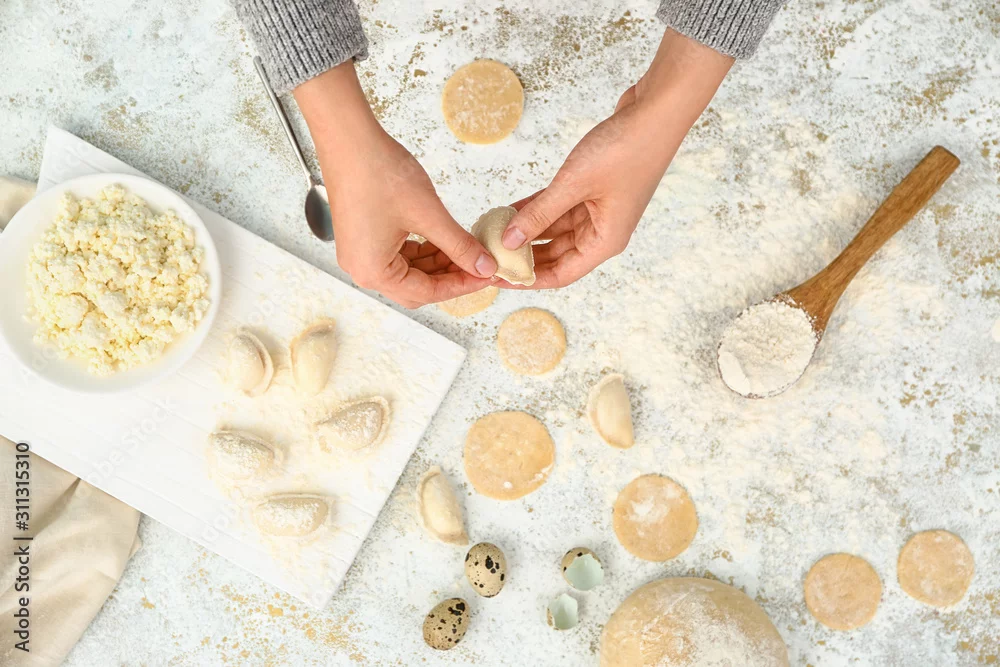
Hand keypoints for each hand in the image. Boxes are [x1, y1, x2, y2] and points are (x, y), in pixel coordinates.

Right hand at [294, 63, 495, 307]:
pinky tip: (444, 240)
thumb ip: (459, 245)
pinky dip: (423, 252)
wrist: (349, 140)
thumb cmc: (379, 173)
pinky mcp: (364, 239)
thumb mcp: (429, 214)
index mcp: (374, 272)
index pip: (427, 292)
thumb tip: (484, 267)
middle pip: (417, 288)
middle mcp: (362, 270)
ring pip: (409, 273)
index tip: (487, 275)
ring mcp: (360, 254)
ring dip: (438, 264)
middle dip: (450, 277)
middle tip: (480, 266)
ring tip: (467, 250)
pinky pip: (399, 256)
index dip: (461, 285)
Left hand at [501, 30, 733, 288]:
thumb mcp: (573, 184)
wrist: (656, 112)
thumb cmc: (625, 150)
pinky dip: (537, 209)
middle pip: (556, 255)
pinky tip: (510, 209)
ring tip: (493, 230)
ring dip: (527, 230)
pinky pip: (559, 207)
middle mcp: (603, 231)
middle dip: (523, 255)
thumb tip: (509, 241)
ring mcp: (599, 210)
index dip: (528, 280)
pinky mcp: (594, 190)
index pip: (561, 274)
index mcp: (605, 241)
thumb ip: (539, 215)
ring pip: (555, 230)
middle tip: (489, 254)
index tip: (498, 278)